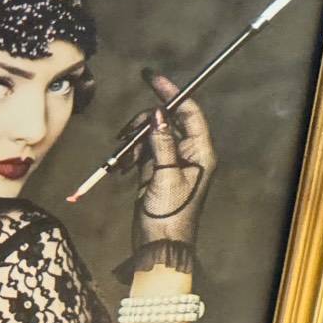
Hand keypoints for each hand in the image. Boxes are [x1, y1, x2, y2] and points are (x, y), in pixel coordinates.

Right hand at [119, 69, 215, 248]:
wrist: (160, 245)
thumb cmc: (170, 215)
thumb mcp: (165, 176)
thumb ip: (162, 143)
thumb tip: (157, 114)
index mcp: (201, 152)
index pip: (189, 112)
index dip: (172, 93)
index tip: (151, 77)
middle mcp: (189, 153)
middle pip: (166, 120)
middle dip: (144, 122)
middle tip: (125, 136)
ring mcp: (171, 161)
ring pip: (151, 134)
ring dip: (134, 140)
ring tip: (122, 158)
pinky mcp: (156, 170)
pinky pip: (142, 150)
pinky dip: (130, 153)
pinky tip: (121, 166)